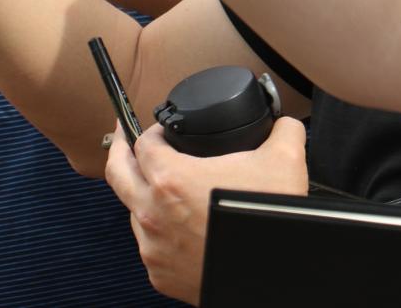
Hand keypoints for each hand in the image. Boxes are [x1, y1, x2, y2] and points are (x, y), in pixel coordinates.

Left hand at [105, 119, 309, 304]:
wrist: (271, 277)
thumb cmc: (268, 222)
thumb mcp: (284, 161)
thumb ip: (283, 130)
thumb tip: (284, 124)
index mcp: (171, 180)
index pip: (142, 144)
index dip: (152, 130)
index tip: (163, 130)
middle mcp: (153, 214)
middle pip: (117, 173)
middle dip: (119, 150)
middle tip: (124, 137)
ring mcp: (153, 248)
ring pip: (134, 212)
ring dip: (144, 195)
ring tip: (165, 187)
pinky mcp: (160, 275)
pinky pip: (151, 244)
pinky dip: (161, 230)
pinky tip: (181, 223)